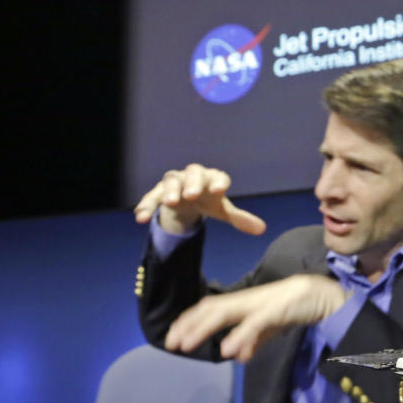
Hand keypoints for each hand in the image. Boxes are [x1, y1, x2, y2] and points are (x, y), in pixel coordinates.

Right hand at [133, 163, 266, 235]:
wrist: (187, 199)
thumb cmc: (209, 201)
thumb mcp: (223, 211)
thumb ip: (240, 219)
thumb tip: (262, 229)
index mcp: (212, 178)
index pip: (218, 176)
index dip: (219, 182)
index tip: (220, 191)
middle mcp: (193, 176)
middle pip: (193, 174)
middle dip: (192, 183)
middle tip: (192, 195)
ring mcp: (175, 182)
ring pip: (171, 181)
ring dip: (170, 191)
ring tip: (170, 203)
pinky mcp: (158, 192)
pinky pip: (151, 196)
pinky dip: (146, 205)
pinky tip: (141, 218)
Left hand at [164, 275, 348, 361]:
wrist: (321, 294)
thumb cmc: (293, 308)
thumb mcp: (270, 329)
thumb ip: (254, 341)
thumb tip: (237, 357)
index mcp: (243, 304)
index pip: (210, 308)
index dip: (190, 320)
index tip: (173, 336)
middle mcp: (245, 301)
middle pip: (210, 309)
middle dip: (188, 325)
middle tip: (170, 343)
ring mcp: (259, 304)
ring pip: (224, 313)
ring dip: (203, 329)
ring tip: (187, 344)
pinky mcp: (275, 311)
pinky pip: (253, 324)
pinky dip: (239, 336)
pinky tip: (227, 349)